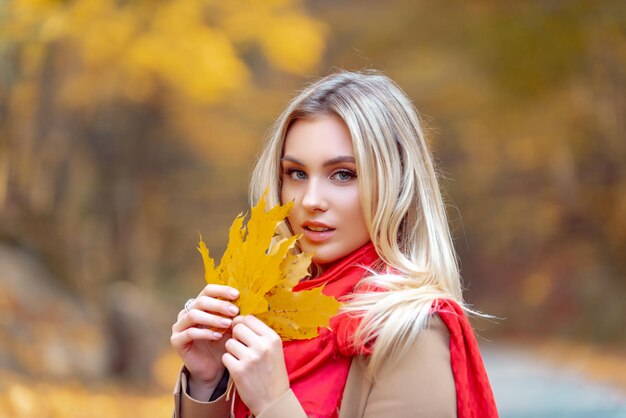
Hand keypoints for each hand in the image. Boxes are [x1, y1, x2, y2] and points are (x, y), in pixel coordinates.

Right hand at [171, 284, 239, 398]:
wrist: (212, 368)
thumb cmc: (222, 345)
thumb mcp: (230, 328)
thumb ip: (233, 316)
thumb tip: (247, 302)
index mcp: (199, 306)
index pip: (208, 291)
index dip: (221, 290)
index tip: (237, 294)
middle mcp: (187, 313)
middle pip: (201, 301)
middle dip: (219, 305)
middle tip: (235, 311)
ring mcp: (179, 326)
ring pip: (194, 315)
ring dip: (213, 318)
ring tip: (228, 323)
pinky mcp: (177, 341)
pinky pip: (190, 333)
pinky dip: (205, 333)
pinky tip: (218, 336)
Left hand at [223, 315, 289, 415]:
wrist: (273, 400)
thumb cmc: (273, 373)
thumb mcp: (274, 350)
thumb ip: (260, 335)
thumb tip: (240, 319)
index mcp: (272, 338)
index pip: (249, 318)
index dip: (242, 323)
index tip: (242, 331)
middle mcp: (262, 346)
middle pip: (237, 327)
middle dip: (236, 336)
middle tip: (241, 346)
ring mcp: (250, 358)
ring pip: (229, 343)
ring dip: (232, 350)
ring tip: (242, 359)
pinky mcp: (238, 370)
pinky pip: (225, 357)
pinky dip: (229, 362)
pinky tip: (238, 369)